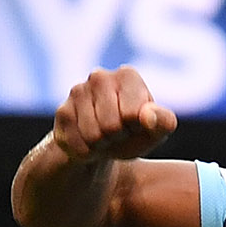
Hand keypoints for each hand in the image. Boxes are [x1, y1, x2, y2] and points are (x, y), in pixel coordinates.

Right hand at [51, 66, 176, 163]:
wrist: (105, 143)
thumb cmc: (136, 131)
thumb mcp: (158, 130)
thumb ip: (162, 121)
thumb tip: (147, 116)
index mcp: (128, 76)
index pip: (131, 114)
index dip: (136, 126)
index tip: (136, 123)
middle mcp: (99, 76)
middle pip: (111, 125)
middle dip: (118, 136)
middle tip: (119, 131)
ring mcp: (77, 91)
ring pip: (92, 135)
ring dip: (102, 144)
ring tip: (105, 135)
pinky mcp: (62, 111)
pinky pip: (76, 143)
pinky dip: (87, 150)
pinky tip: (89, 140)